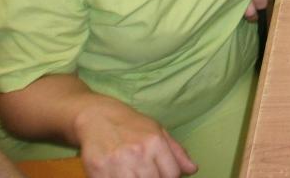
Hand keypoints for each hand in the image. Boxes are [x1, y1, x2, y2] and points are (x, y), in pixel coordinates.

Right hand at [74, 100, 195, 177]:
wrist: (97, 117)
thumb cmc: (131, 125)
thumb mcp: (158, 131)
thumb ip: (176, 152)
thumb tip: (193, 169)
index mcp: (155, 141)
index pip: (172, 174)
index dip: (170, 177)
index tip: (162, 173)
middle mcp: (138, 152)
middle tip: (147, 172)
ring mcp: (117, 163)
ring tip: (135, 172)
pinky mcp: (98, 171)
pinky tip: (119, 174)